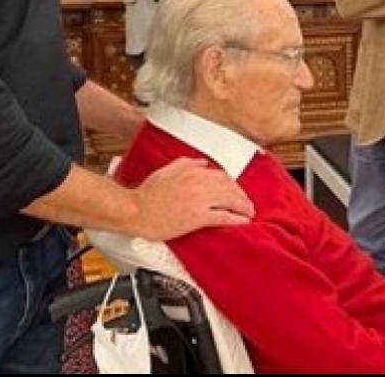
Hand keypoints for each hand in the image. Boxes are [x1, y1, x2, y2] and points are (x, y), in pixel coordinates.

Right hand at [130, 158, 253, 240]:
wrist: (135, 210)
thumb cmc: (147, 193)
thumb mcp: (168, 169)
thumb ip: (188, 163)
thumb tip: (203, 163)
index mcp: (193, 171)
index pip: (222, 175)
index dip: (232, 184)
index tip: (236, 190)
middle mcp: (199, 184)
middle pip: (230, 187)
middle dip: (241, 195)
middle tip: (247, 203)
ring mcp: (199, 201)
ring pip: (230, 200)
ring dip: (243, 206)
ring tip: (249, 212)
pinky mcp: (197, 217)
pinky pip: (223, 216)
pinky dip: (236, 218)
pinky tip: (243, 220)